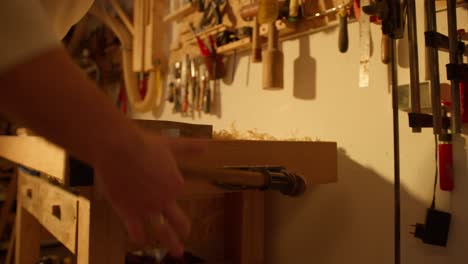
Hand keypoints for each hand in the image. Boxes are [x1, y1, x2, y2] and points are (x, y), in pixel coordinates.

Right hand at [92, 129, 204, 255]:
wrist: (119, 149)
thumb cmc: (144, 144)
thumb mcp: (170, 144)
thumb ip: (189, 147)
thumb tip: (207, 145)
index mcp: (175, 184)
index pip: (175, 191)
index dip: (167, 188)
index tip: (160, 185)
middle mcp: (164, 200)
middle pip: (178, 220)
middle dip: (182, 229)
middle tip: (185, 235)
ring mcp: (148, 209)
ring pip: (162, 232)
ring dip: (171, 243)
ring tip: (177, 252)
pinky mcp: (129, 213)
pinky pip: (137, 232)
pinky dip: (140, 238)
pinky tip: (140, 241)